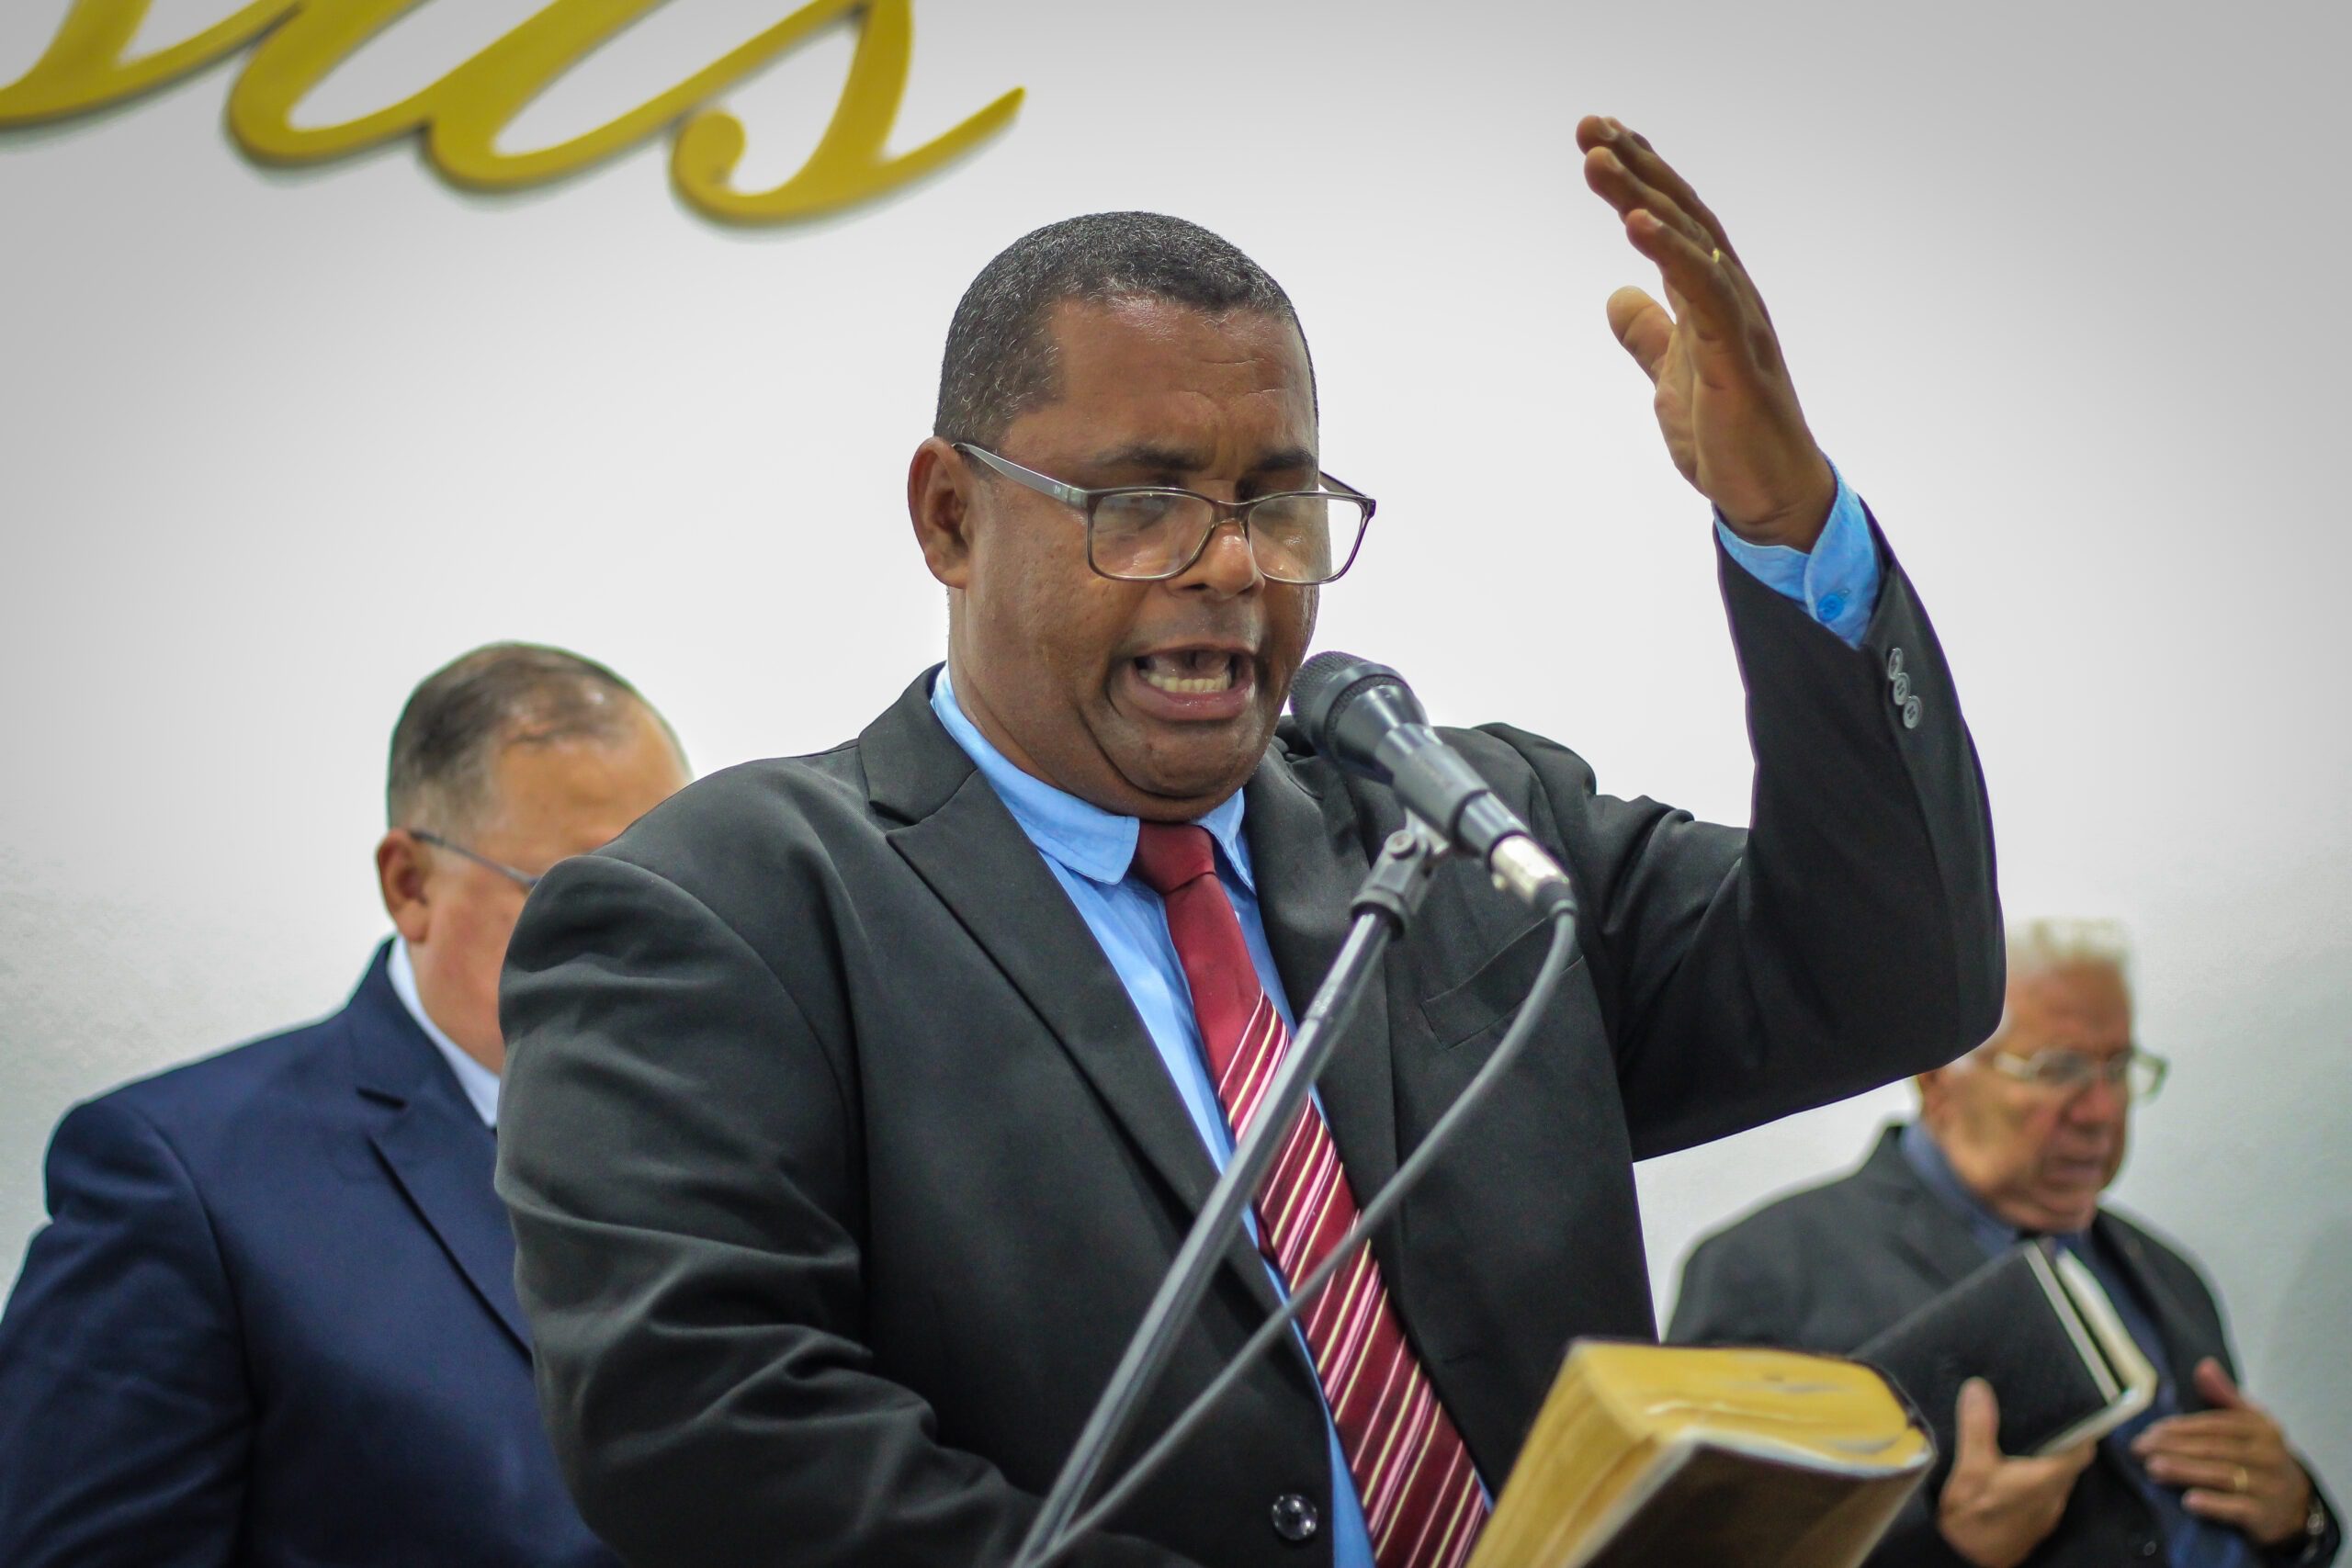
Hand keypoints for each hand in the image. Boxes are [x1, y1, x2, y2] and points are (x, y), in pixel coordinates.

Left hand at [1576, 115, 1835, 548]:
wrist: (1768, 496)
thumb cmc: (1730, 437)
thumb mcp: (1670, 377)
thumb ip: (1649, 335)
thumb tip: (1619, 297)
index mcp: (1711, 297)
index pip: (1674, 221)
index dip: (1638, 177)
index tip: (1599, 139)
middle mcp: (1729, 295)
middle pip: (1680, 214)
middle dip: (1635, 167)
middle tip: (1589, 126)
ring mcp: (1737, 322)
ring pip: (1690, 241)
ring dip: (1643, 195)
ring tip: (1599, 159)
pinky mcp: (1735, 357)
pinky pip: (1704, 293)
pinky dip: (1672, 254)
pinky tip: (1636, 225)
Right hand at [1937, 1379, 2095, 1567]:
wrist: (1963, 1560)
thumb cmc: (1973, 1514)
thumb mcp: (1969, 1467)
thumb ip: (1977, 1427)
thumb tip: (1979, 1387)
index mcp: (2047, 1479)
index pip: (2083, 1451)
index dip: (2082, 1429)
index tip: (2070, 1408)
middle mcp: (2054, 1498)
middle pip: (2069, 1464)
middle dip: (2060, 1441)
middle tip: (2040, 1415)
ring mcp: (2046, 1515)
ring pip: (2056, 1481)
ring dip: (2046, 1462)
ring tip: (2024, 1438)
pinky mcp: (2033, 1526)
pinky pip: (2043, 1495)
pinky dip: (2035, 1479)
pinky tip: (2011, 1471)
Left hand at [2133, 1359, 2315, 1546]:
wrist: (2296, 1503)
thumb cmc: (2259, 1455)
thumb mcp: (2250, 1422)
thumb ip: (2225, 1395)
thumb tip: (2204, 1365)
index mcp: (2261, 1429)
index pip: (2215, 1425)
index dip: (2180, 1427)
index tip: (2149, 1431)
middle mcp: (2268, 1456)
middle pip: (2214, 1449)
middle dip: (2173, 1448)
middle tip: (2139, 1449)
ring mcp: (2269, 1487)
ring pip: (2222, 1477)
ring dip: (2185, 1472)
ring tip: (2153, 1468)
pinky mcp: (2267, 1515)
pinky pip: (2239, 1509)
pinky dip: (2214, 1505)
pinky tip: (2188, 1502)